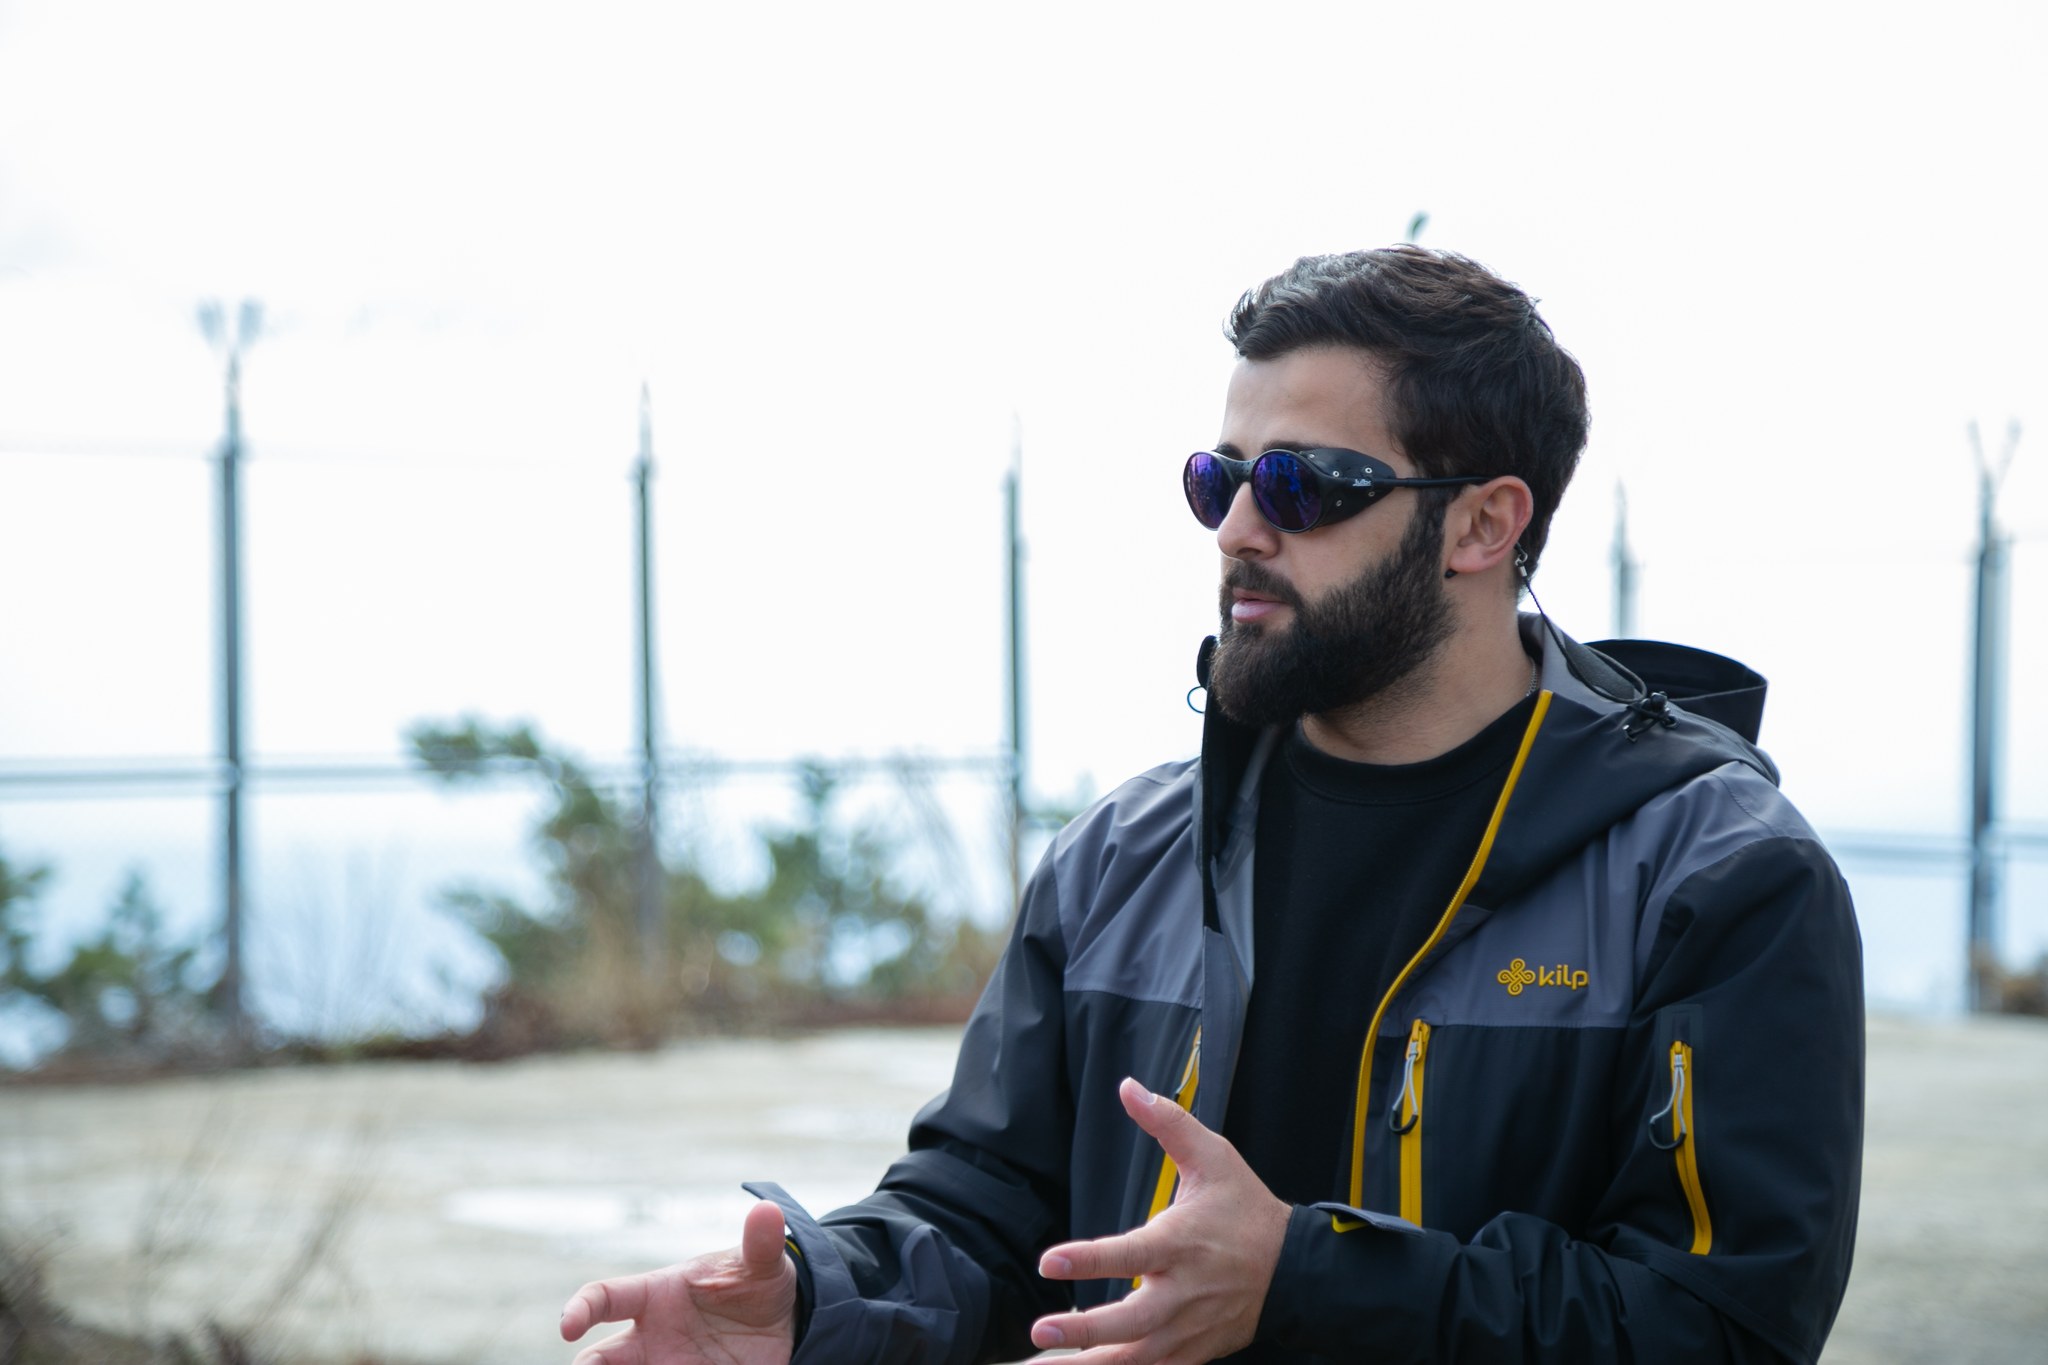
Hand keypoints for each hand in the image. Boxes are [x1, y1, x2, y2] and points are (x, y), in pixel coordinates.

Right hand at [561, 1198, 796, 1364]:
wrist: (786, 1324)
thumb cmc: (759, 1283)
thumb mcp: (764, 1264)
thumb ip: (761, 1243)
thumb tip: (768, 1209)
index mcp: (656, 1295)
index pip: (605, 1297)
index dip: (580, 1309)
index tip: (568, 1328)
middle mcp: (649, 1338)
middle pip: (597, 1360)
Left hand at [1031, 1078, 1289, 1363]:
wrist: (1297, 1270)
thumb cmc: (1246, 1209)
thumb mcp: (1214, 1156)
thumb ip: (1168, 1123)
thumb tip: (1128, 1087)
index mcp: (1182, 1243)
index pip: (1130, 1254)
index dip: (1090, 1260)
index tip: (1050, 1262)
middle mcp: (1184, 1291)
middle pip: (1131, 1320)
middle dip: (1084, 1327)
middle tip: (1040, 1330)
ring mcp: (1189, 1328)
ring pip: (1137, 1356)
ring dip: (1092, 1364)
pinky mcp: (1193, 1350)